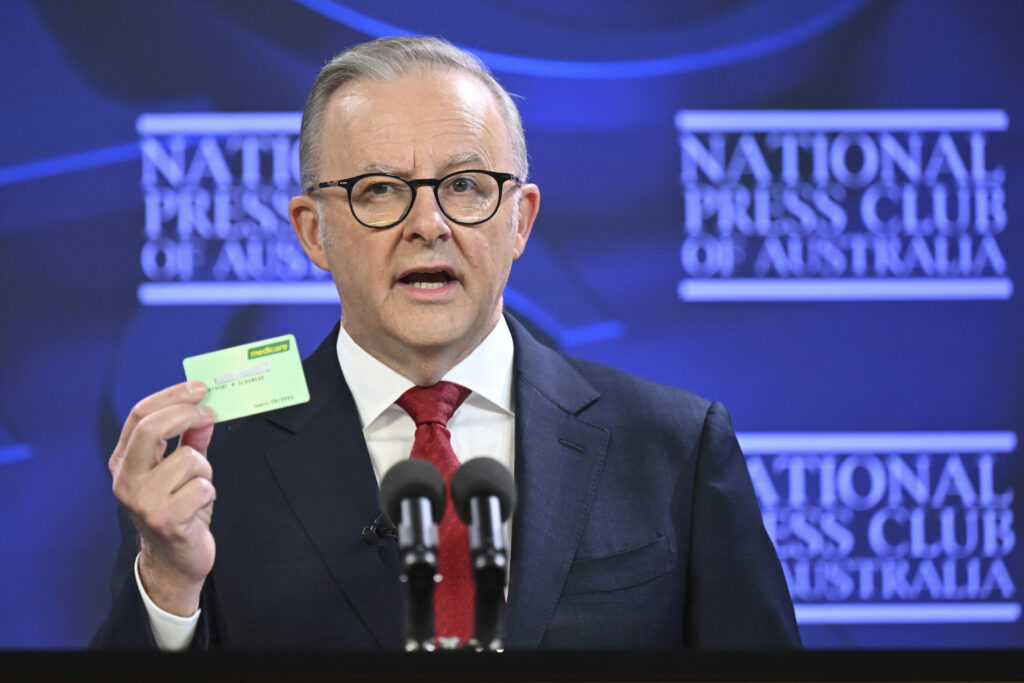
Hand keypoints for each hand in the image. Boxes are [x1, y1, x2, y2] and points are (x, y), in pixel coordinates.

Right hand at [108, 381, 216, 616]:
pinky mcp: (165, 519)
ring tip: (197, 490)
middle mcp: (126, 480)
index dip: (172, 396)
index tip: (199, 387)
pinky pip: (203, 486)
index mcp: (125, 462)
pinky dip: (209, 493)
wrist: (174, 561)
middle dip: (186, 414)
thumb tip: (204, 412)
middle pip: (151, 428)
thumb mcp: (180, 471)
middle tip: (209, 413)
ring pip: (189, 459)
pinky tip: (198, 509)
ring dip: (205, 470)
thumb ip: (190, 440)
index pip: (140, 416)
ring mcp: (143, 501)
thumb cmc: (178, 511)